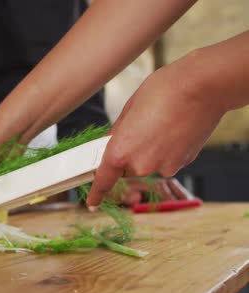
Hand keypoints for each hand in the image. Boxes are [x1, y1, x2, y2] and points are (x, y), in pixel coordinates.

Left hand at [87, 54, 226, 208]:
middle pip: (127, 167)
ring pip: (149, 164)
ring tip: (162, 124)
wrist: (203, 87)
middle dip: (129, 154)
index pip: (104, 180)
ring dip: (151, 150)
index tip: (92, 203)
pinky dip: (168, 149)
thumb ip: (117, 133)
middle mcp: (141, 165)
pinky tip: (175, 129)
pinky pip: (167, 160)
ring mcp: (164, 167)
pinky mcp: (183, 163)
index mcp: (121, 152)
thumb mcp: (128, 109)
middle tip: (140, 129)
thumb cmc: (164, 91)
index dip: (96, 192)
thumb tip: (112, 143)